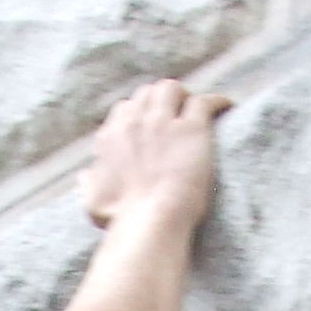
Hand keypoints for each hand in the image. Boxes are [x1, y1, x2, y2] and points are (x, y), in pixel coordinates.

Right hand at [79, 77, 231, 234]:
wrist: (150, 220)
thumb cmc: (122, 218)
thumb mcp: (94, 202)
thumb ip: (88, 184)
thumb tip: (84, 174)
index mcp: (112, 139)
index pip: (123, 112)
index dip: (138, 115)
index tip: (147, 125)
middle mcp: (135, 123)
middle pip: (146, 94)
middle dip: (159, 99)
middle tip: (174, 112)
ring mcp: (163, 123)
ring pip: (171, 89)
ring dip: (182, 95)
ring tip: (194, 107)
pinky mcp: (192, 129)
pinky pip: (204, 102)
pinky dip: (216, 102)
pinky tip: (226, 106)